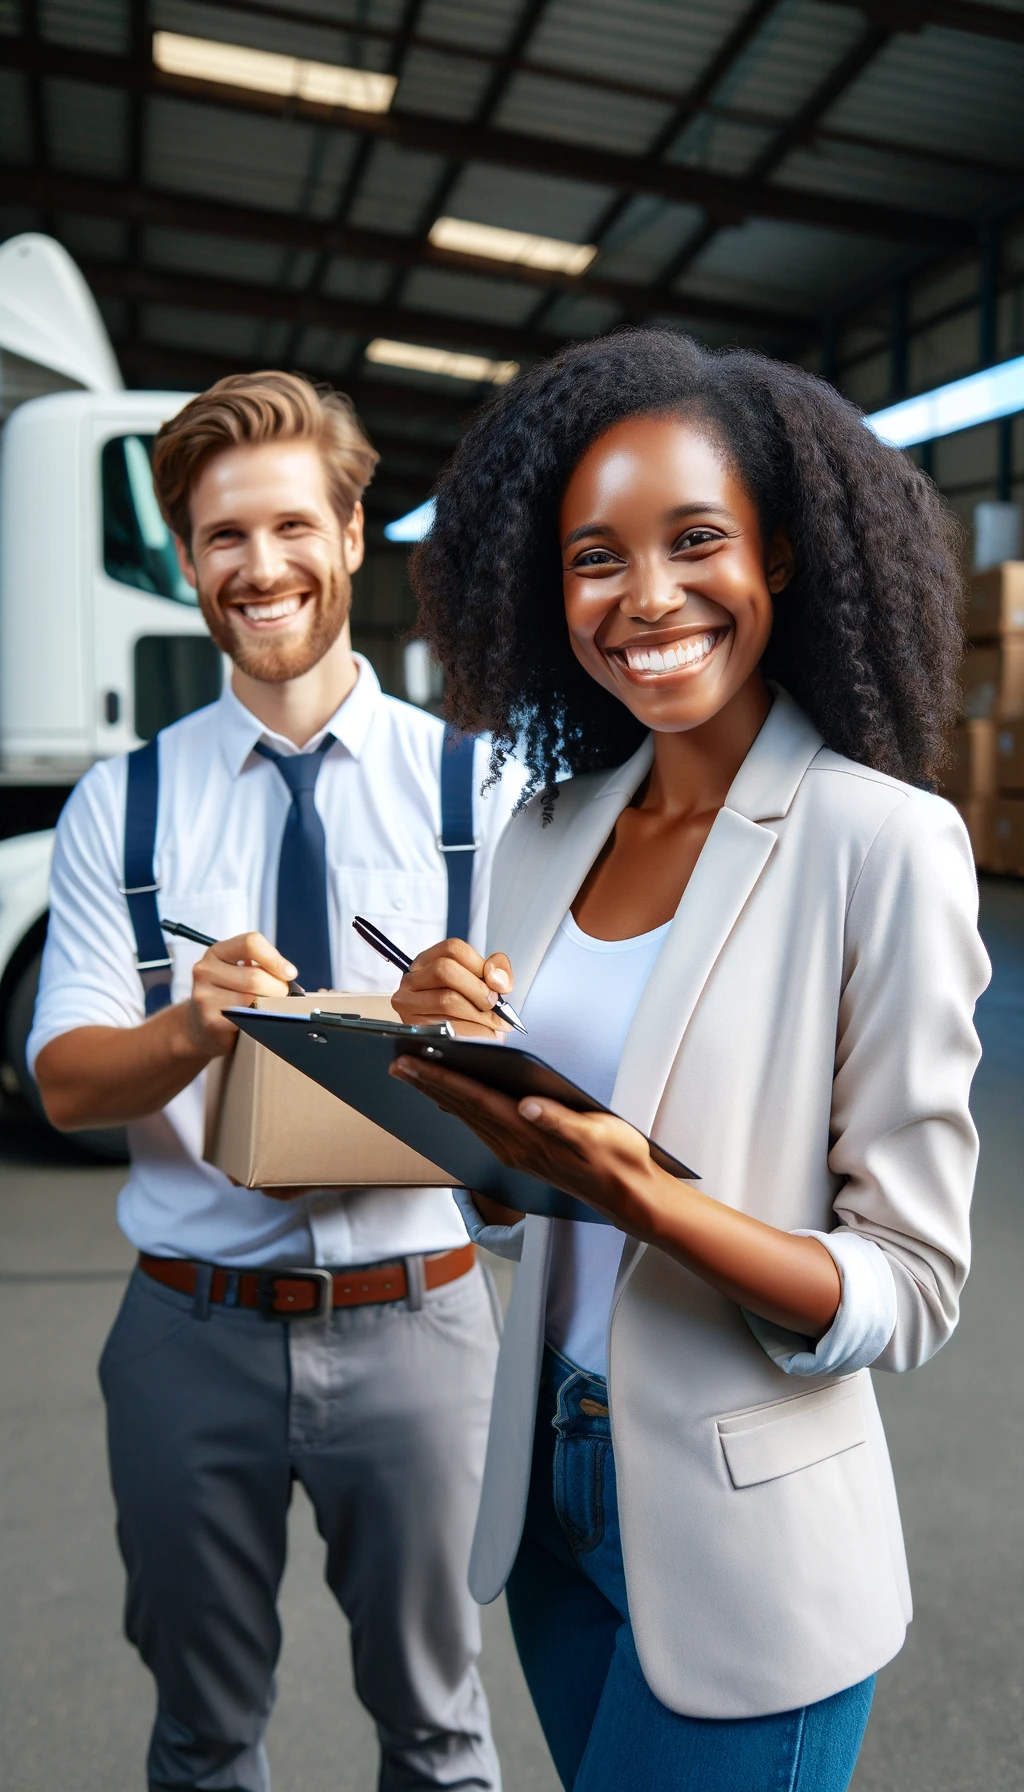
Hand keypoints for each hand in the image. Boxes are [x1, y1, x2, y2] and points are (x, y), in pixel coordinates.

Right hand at [185, 932, 297, 1055]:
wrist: (200, 1024)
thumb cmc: (229, 995)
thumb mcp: (240, 972)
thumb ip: (262, 967)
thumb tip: (288, 976)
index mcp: (218, 951)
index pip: (251, 943)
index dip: (275, 958)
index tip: (290, 973)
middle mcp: (205, 969)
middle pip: (254, 976)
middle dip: (276, 989)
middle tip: (280, 997)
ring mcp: (203, 994)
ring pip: (250, 999)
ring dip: (267, 1006)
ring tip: (264, 1008)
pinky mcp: (208, 1018)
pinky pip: (243, 1018)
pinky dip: (255, 1020)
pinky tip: (251, 1020)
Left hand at [389, 1056, 662, 1234]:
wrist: (628, 1196)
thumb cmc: (618, 1159)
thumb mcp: (597, 1135)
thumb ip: (560, 1121)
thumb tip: (527, 1106)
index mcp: (529, 1134)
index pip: (476, 1100)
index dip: (443, 1079)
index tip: (414, 1064)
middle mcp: (515, 1146)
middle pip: (463, 1108)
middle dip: (429, 1085)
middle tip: (397, 1066)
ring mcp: (516, 1154)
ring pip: (468, 1118)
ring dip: (439, 1096)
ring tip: (415, 1079)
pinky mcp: (523, 1157)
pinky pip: (481, 1129)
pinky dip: (460, 1111)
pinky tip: (451, 1104)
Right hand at [392, 938, 514, 1039]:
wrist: (461, 1048)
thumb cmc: (472, 1012)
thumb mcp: (485, 984)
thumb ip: (497, 972)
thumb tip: (497, 980)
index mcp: (428, 963)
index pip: (453, 948)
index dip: (480, 964)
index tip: (497, 984)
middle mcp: (412, 981)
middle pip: (444, 969)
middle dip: (477, 989)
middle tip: (492, 1005)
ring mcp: (408, 1005)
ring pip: (446, 999)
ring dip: (478, 1014)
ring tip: (492, 1024)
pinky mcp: (414, 1029)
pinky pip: (447, 1026)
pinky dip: (473, 1032)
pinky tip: (482, 1035)